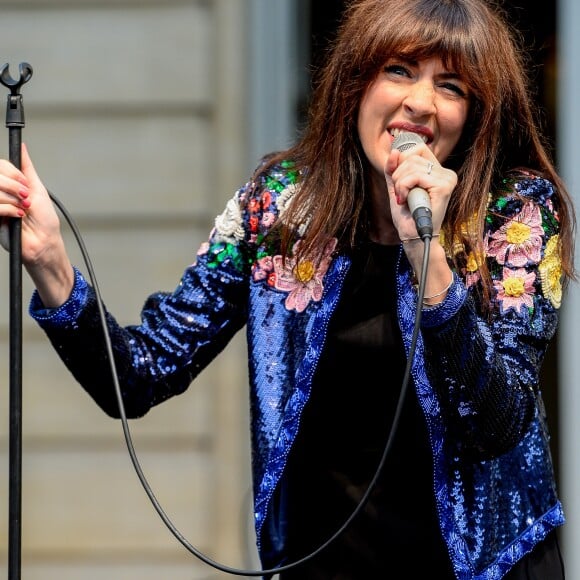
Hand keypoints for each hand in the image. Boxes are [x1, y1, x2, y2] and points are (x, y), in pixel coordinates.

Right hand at [0, 143, 74, 306]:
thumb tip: (22, 148)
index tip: (25, 184)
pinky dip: (8, 209)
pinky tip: (17, 216)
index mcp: (11, 184)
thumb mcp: (38, 190)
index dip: (12, 173)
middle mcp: (1, 192)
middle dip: (14, 186)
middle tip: (26, 198)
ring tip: (23, 210)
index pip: (1, 166)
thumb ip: (27, 168)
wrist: (43, 242)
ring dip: (13, 200)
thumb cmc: (44, 220)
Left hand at [384, 141, 456, 239]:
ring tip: (404, 198)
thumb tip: (394, 151)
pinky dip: (404, 187)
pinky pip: (415, 176)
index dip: (402, 159)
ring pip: (412, 166)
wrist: (413, 236)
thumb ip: (394, 169)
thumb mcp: (397, 187)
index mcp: (437, 171)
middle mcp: (446, 173)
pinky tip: (406, 200)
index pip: (419, 149)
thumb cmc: (407, 215)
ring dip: (399, 183)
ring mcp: (447, 179)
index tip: (396, 178)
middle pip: (412, 157)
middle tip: (400, 193)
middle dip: (397, 175)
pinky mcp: (444, 186)